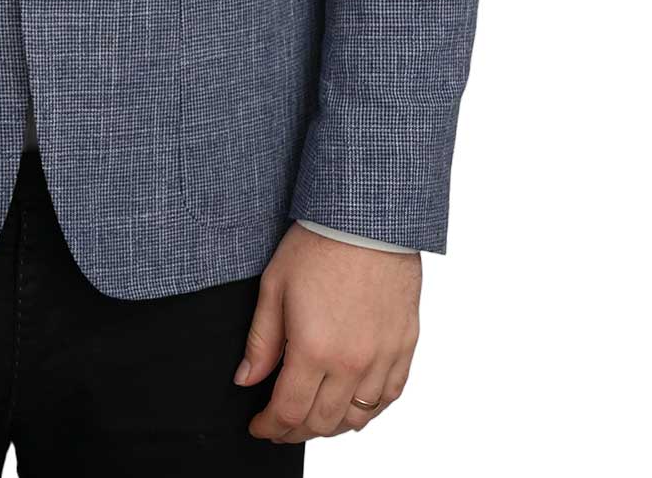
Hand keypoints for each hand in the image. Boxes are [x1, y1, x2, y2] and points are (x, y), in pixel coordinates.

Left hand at [237, 223, 420, 441]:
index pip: (288, 412)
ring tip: (312, 418)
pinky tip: (352, 405)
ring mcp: (383, 357)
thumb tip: (246, 380)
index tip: (259, 426)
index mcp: (314, 350)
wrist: (368, 220)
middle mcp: (352, 363)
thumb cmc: (319, 244)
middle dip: (295, 430)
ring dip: (331, 426)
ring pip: (357, 417)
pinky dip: (368, 410)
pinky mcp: (405, 346)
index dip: (270, 426)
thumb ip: (261, 341)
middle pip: (322, 422)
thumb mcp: (275, 287)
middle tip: (280, 425)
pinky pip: (389, 396)